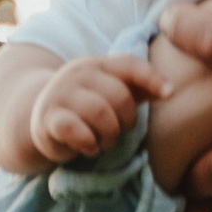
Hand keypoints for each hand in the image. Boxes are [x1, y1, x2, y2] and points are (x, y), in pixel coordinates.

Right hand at [29, 54, 166, 162]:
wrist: (41, 117)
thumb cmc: (88, 105)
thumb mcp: (112, 91)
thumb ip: (139, 88)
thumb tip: (170, 90)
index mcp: (98, 64)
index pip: (129, 64)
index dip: (152, 78)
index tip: (170, 94)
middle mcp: (78, 73)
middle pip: (119, 95)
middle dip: (127, 120)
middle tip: (121, 131)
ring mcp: (61, 94)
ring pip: (99, 112)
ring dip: (110, 134)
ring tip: (106, 141)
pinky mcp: (48, 118)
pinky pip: (76, 130)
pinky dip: (89, 143)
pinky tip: (90, 147)